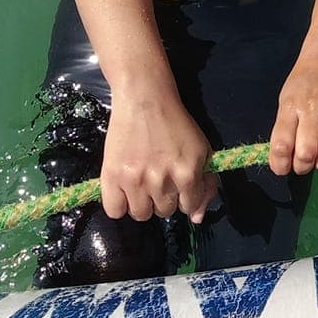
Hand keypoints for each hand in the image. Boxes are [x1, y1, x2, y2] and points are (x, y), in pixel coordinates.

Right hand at [99, 86, 217, 222]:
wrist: (145, 99)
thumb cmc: (176, 123)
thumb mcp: (202, 150)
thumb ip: (206, 184)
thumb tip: (197, 219)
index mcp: (188, 174)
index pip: (189, 207)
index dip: (184, 196)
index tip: (177, 183)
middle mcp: (162, 181)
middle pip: (164, 213)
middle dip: (163, 198)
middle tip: (158, 175)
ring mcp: (135, 180)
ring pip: (140, 215)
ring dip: (142, 202)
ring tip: (141, 180)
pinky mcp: (111, 176)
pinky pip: (114, 211)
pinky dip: (119, 204)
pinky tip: (124, 188)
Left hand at [270, 45, 317, 174]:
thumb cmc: (304, 80)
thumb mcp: (286, 99)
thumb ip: (286, 127)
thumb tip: (286, 158)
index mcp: (290, 107)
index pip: (281, 144)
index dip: (280, 164)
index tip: (283, 169)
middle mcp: (311, 107)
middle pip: (307, 149)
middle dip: (304, 166)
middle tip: (305, 165)